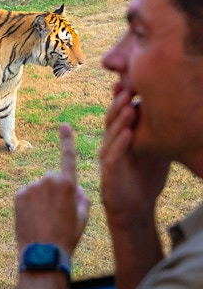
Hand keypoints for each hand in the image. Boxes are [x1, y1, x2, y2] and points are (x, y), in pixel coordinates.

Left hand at [14, 123, 89, 256]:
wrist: (45, 254)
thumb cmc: (68, 237)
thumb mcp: (83, 219)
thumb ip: (82, 198)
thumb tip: (76, 188)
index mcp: (68, 185)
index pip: (68, 157)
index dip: (67, 140)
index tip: (64, 125)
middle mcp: (49, 181)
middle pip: (52, 180)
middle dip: (53, 192)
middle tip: (55, 215)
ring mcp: (32, 187)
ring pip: (38, 189)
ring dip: (40, 200)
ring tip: (43, 221)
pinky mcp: (19, 194)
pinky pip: (26, 195)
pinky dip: (28, 205)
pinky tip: (32, 220)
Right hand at [100, 83, 169, 224]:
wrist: (137, 208)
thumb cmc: (146, 176)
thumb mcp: (156, 149)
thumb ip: (160, 131)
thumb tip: (180, 110)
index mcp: (120, 134)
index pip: (119, 111)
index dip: (122, 96)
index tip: (130, 80)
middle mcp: (111, 141)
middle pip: (111, 117)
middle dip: (119, 102)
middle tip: (128, 88)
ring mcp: (108, 156)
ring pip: (111, 134)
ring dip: (120, 120)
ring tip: (129, 107)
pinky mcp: (109, 172)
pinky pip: (112, 156)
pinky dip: (119, 144)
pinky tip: (128, 135)